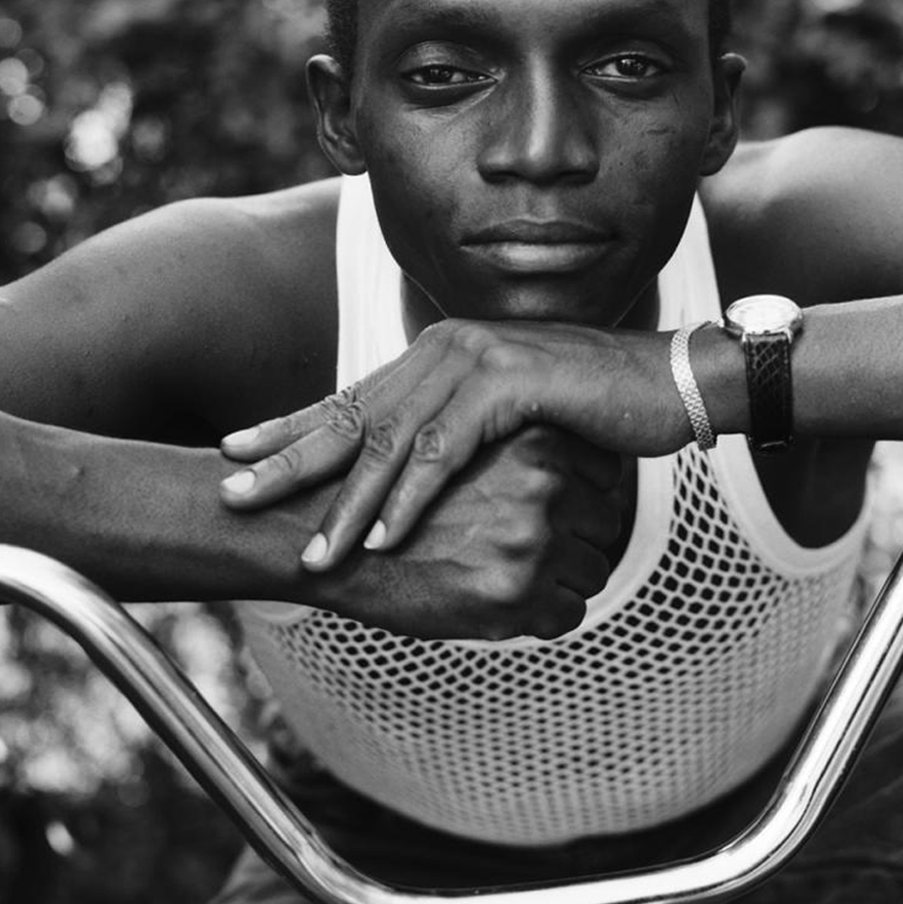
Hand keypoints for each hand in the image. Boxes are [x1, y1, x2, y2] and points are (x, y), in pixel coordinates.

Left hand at [217, 319, 687, 569]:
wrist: (670, 382)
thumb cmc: (592, 410)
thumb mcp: (509, 422)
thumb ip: (458, 435)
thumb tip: (412, 472)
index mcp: (436, 355)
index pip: (349, 398)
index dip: (288, 427)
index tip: (232, 453)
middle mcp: (443, 349)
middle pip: (350, 415)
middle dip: (286, 460)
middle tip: (232, 497)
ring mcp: (474, 361)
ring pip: (390, 442)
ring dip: (346, 505)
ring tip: (312, 555)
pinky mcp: (509, 383)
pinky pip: (444, 451)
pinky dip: (408, 499)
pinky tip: (381, 538)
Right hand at [311, 426, 633, 640]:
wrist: (316, 533)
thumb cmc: (388, 489)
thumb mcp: (459, 442)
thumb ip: (516, 447)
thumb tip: (575, 467)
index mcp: (533, 439)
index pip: (605, 473)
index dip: (580, 495)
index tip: (553, 509)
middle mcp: (543, 484)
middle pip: (606, 521)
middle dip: (576, 538)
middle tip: (532, 549)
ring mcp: (533, 539)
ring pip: (593, 569)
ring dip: (562, 579)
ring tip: (512, 575)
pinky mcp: (515, 592)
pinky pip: (568, 613)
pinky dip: (542, 616)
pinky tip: (501, 603)